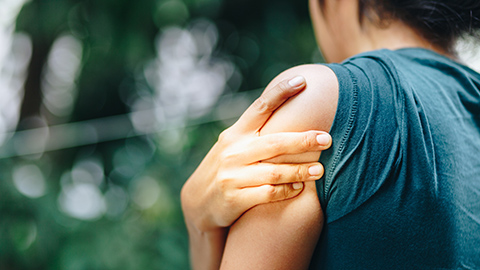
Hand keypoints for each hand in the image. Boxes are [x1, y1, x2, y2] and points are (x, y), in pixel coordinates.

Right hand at [181, 76, 331, 232]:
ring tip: (320, 170)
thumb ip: (255, 134)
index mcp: (234, 134)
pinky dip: (286, 190)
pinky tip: (299, 188)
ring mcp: (232, 176)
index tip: (302, 81)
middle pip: (274, 142)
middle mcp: (232, 152)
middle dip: (303, 140)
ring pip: (274, 171)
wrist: (199, 203)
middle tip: (327, 138)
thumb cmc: (227, 169)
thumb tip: (289, 110)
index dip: (280, 92)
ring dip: (300, 170)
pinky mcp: (234, 199)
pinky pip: (267, 193)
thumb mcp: (233, 147)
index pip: (259, 108)